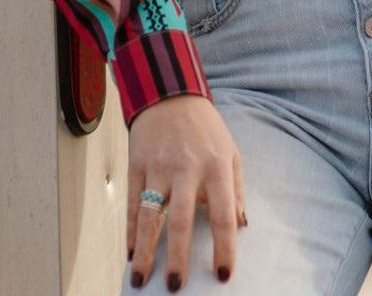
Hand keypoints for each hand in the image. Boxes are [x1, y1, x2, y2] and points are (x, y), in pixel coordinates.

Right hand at [127, 95, 244, 290]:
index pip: (223, 214)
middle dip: (178, 258)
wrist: (171, 94)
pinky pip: (132, 203)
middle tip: (176, 288)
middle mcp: (187, 168)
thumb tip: (241, 226)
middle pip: (182, 221)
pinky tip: (130, 252)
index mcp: (216, 166)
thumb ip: (236, 190)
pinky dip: (130, 231)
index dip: (224, 247)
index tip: (223, 275)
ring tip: (141, 280)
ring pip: (150, 216)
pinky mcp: (137, 164)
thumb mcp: (230, 152)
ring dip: (144, 252)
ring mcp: (159, 166)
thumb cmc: (206, 130)